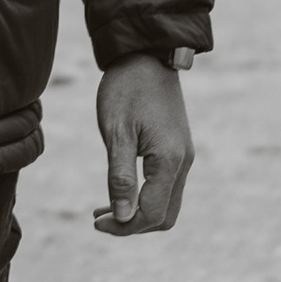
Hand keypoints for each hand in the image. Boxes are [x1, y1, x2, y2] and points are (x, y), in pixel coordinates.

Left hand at [92, 53, 194, 236]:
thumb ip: (121, 178)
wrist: (146, 55)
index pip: (151, 214)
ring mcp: (184, 156)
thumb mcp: (116, 133)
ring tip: (105, 209)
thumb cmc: (126, 90)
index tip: (96, 222)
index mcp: (169, 161)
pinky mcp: (178, 149)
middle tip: (100, 219)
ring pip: (167, 204)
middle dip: (133, 224)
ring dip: (138, 212)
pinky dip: (145, 197)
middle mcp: (184, 162)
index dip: (124, 226)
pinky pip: (166, 186)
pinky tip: (120, 191)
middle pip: (164, 216)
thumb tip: (123, 218)